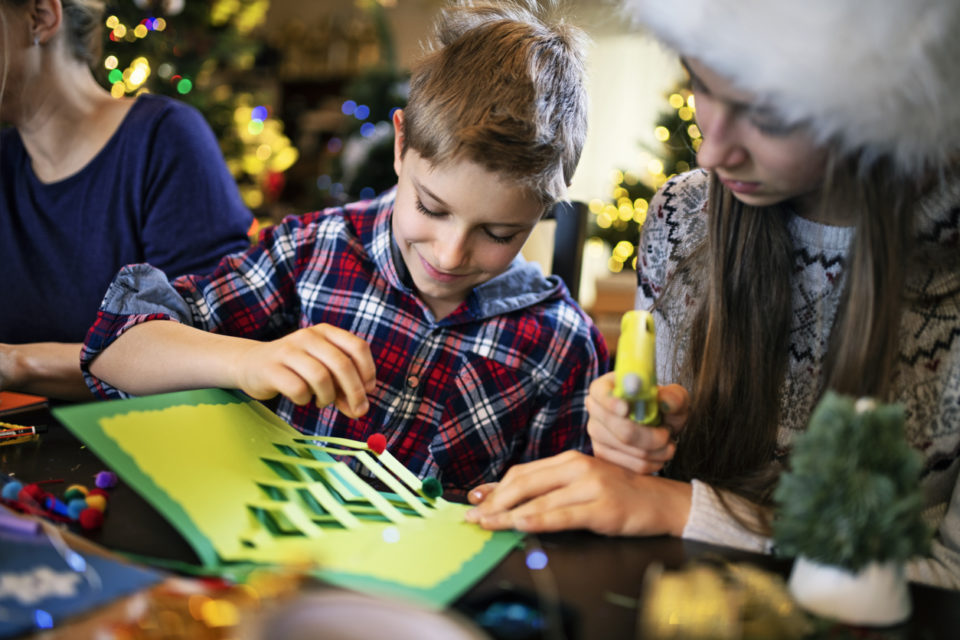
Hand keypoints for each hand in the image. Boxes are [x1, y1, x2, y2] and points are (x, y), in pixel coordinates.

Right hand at [232, 324, 375, 417]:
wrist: (251, 364)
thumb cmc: (296, 369)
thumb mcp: (323, 370)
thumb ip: (343, 387)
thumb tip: (360, 410)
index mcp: (325, 332)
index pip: (357, 347)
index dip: (368, 371)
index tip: (369, 390)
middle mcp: (308, 336)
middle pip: (342, 365)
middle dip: (355, 392)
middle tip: (357, 410)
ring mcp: (288, 350)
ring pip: (321, 377)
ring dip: (327, 397)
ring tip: (322, 401)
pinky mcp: (271, 368)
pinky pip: (298, 389)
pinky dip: (305, 399)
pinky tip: (302, 398)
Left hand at [464, 450, 691, 535]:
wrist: (662, 501)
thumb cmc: (619, 494)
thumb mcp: (582, 483)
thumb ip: (549, 488)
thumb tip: (504, 497)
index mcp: (569, 460)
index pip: (522, 472)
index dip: (495, 488)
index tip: (474, 501)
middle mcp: (577, 467)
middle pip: (525, 483)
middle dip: (494, 502)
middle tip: (474, 517)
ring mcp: (590, 486)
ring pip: (539, 501)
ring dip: (508, 515)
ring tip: (487, 525)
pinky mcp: (602, 507)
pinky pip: (563, 515)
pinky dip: (539, 519)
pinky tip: (520, 524)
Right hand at [586, 372, 689, 473]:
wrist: (658, 426)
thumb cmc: (661, 407)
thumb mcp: (673, 396)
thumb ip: (673, 396)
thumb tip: (665, 401)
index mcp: (604, 388)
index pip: (600, 392)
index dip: (612, 402)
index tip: (627, 409)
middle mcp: (595, 410)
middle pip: (620, 428)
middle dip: (651, 435)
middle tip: (668, 432)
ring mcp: (596, 435)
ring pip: (630, 449)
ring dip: (658, 450)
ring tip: (666, 441)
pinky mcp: (603, 458)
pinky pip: (632, 466)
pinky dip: (653, 463)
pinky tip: (659, 453)